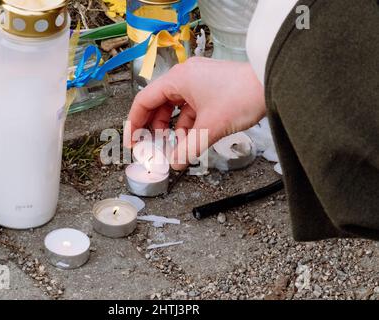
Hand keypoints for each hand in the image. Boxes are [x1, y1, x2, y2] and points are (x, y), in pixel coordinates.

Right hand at [124, 57, 265, 170]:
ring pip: (175, 108)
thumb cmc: (242, 96)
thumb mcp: (210, 127)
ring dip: (172, 129)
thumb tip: (174, 164)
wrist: (272, 83)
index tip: (131, 141)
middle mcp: (185, 78)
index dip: (134, 123)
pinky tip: (189, 141)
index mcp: (178, 79)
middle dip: (153, 128)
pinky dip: (187, 126)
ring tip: (172, 148)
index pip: (144, 100)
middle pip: (158, 105)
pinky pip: (190, 109)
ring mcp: (198, 83)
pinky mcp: (210, 90)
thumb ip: (188, 149)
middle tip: (149, 148)